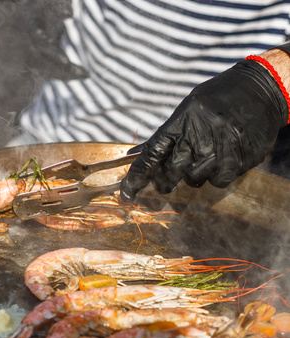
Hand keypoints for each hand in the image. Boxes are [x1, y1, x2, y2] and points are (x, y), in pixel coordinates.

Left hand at [121, 58, 288, 202]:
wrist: (262, 91)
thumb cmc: (221, 98)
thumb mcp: (190, 108)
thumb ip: (170, 134)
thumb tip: (145, 156)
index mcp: (180, 124)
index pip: (150, 157)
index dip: (136, 178)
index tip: (127, 193)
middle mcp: (196, 140)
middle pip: (170, 175)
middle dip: (165, 180)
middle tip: (167, 179)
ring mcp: (216, 154)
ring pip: (194, 180)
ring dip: (196, 173)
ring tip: (208, 153)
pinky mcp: (235, 163)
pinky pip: (217, 182)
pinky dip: (218, 174)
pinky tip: (225, 156)